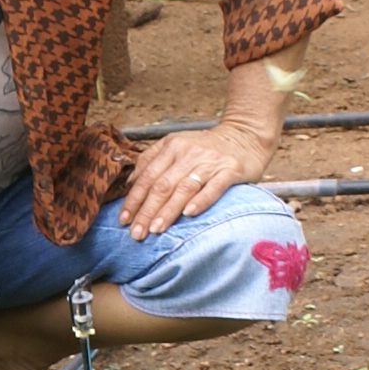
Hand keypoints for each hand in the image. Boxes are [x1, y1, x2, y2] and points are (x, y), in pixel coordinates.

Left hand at [122, 119, 272, 237]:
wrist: (246, 135)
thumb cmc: (206, 147)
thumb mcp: (176, 145)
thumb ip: (152, 160)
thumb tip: (130, 183)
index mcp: (171, 146)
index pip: (147, 176)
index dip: (133, 199)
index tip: (123, 220)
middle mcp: (189, 152)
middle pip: (162, 185)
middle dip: (146, 211)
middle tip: (136, 233)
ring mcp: (210, 161)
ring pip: (184, 188)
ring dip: (168, 211)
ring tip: (156, 230)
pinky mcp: (231, 169)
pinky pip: (214, 187)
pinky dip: (201, 200)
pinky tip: (189, 214)